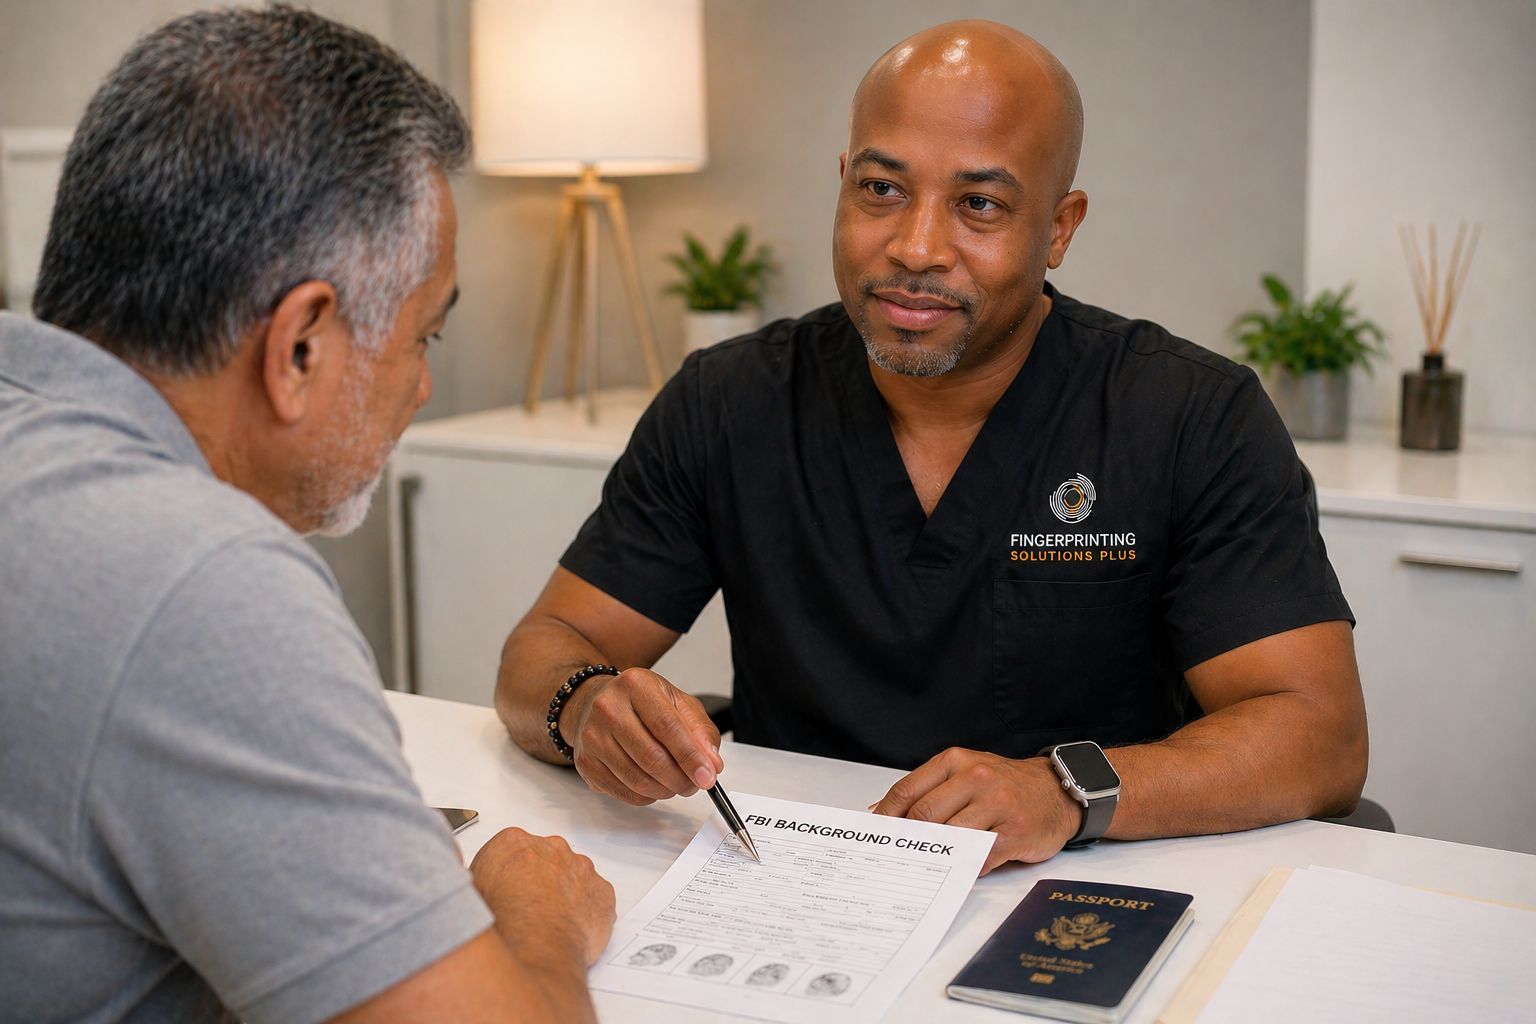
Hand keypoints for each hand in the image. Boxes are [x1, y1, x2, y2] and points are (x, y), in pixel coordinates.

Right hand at [470, 827, 615, 965]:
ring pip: (575, 875)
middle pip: (547, 857)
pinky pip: (596, 897)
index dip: (512, 872)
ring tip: (551, 922)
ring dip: (566, 893)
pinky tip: (571, 928)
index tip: (512, 887)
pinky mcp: (602, 890)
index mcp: (513, 842)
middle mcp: (550, 847)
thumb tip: (479, 884)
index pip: (514, 848)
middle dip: (542, 878)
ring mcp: (581, 867)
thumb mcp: (471, 895)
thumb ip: (481, 879)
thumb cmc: (503, 924)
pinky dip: (587, 911)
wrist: (534, 948)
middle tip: (531, 907)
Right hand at [561, 667, 723, 805]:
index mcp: (636, 685)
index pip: (667, 726)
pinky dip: (647, 796)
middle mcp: (608, 708)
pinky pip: (624, 792)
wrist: (595, 702)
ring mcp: (592, 737)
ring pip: (638, 780)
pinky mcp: (585, 763)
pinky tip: (654, 784)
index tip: (708, 777)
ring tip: (676, 783)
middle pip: (652, 758)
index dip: (691, 756)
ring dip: (666, 790)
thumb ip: (700, 730)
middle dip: (681, 779)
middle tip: (695, 784)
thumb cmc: (641, 703)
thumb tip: (711, 763)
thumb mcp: (677, 703)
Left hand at [871, 748, 1081, 873]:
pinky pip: (978, 857)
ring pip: (950, 837)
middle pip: (924, 815)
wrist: (1056, 792)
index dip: (887, 817)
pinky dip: (965, 866)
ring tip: (929, 862)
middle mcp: (976, 778)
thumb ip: (928, 789)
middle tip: (901, 853)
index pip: (908, 790)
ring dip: (937, 854)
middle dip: (910, 838)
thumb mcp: (965, 772)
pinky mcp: (1014, 833)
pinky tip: (961, 867)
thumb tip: (884, 812)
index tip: (878, 834)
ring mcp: (997, 805)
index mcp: (957, 761)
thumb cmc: (1004, 786)